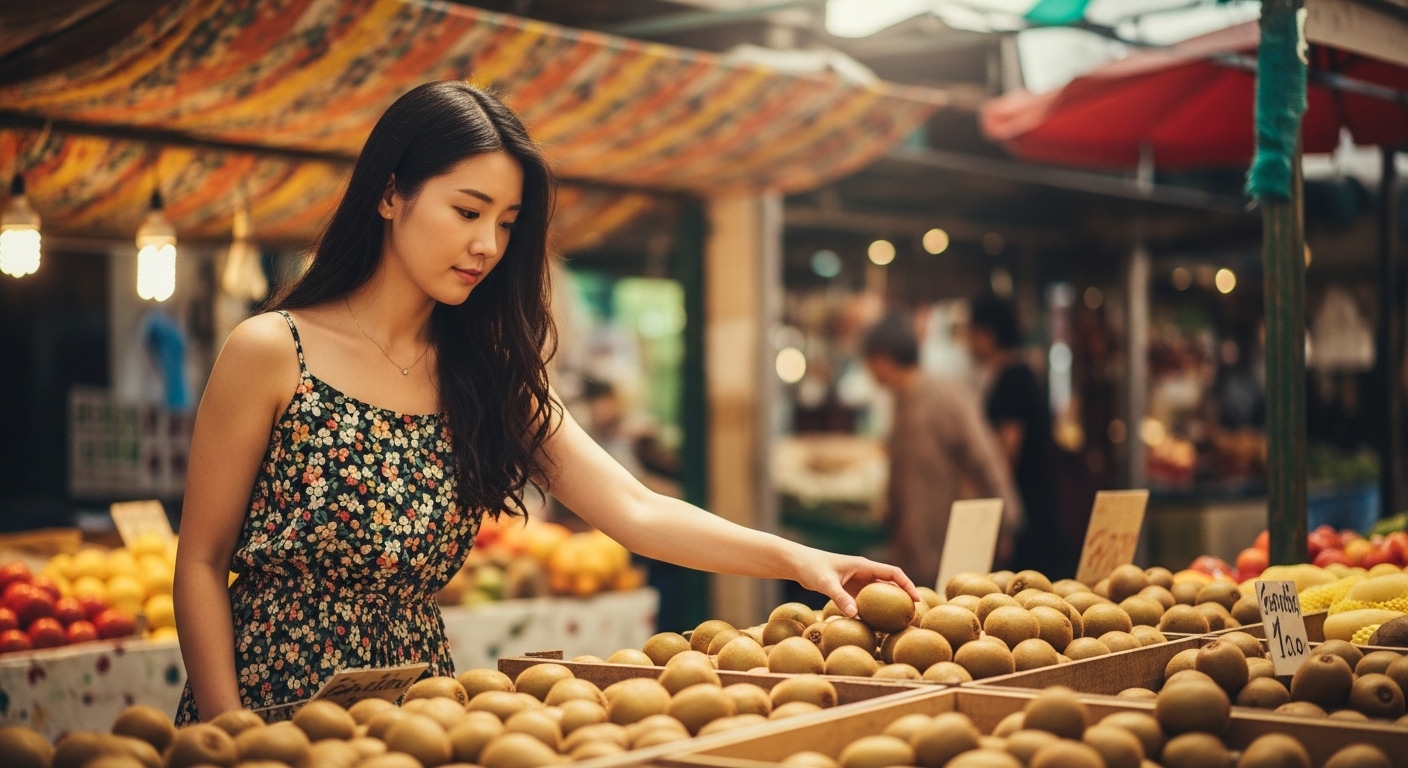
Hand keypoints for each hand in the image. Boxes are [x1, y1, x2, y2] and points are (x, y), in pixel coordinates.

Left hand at [791, 549, 919, 617]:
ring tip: (899, 621)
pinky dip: (874, 610)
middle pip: (891, 583)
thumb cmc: (812, 568)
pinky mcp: (850, 589)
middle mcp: (864, 572)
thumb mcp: (826, 583)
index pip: (893, 573)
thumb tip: (856, 615)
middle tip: (912, 615)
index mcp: (864, 565)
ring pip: (880, 593)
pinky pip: (867, 600)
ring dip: (890, 604)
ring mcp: (857, 581)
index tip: (916, 600)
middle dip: (903, 597)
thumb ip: (840, 598)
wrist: (798, 564)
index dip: (907, 585)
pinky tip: (877, 624)